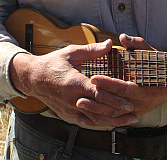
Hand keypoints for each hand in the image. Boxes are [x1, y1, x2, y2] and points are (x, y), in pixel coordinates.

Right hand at [9, 40, 138, 126]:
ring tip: (128, 120)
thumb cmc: (52, 63)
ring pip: (94, 119)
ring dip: (112, 121)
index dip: (114, 99)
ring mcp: (70, 109)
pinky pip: (87, 121)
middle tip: (134, 112)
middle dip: (118, 112)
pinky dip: (101, 122)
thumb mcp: (72, 52)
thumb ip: (92, 50)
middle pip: (99, 110)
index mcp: (74, 83)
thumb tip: (109, 44)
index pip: (98, 94)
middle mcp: (72, 100)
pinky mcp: (68, 115)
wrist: (33, 78)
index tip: (128, 101)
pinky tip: (112, 122)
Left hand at [76, 34, 166, 125]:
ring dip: (96, 112)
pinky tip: (85, 118)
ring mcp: (138, 111)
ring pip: (114, 116)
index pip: (123, 87)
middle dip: (97, 100)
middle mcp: (142, 103)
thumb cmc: (161, 65)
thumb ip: (136, 44)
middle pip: (116, 105)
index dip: (108, 83)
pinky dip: (100, 120)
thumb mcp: (150, 52)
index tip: (93, 77)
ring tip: (80, 106)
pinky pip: (115, 120)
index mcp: (145, 88)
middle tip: (79, 96)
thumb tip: (122, 37)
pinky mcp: (133, 115)